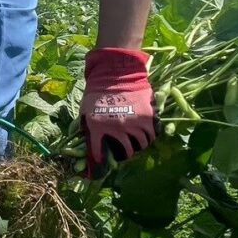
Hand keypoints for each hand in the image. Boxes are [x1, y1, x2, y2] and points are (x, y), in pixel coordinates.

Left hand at [80, 48, 155, 175]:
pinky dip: (149, 134)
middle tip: (125, 151)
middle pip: (127, 152)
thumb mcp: (85, 111)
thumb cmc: (97, 92)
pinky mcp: (148, 116)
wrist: (115, 73)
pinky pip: (152, 132)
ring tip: (137, 142)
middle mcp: (118, 129)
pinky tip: (144, 131)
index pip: (98, 153)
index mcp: (99, 128)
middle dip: (125, 154)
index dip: (99, 161)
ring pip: (142, 143)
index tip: (100, 163)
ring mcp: (134, 123)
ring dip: (139, 144)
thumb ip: (86, 128)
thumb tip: (85, 142)